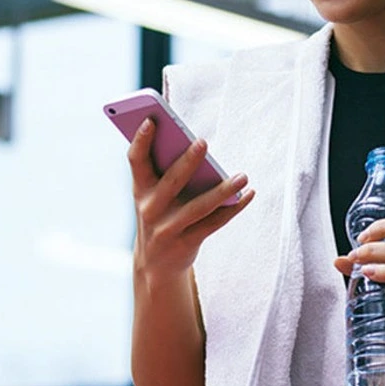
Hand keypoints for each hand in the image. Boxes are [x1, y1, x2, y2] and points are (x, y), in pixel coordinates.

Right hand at [129, 118, 253, 279]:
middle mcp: (150, 209)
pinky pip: (214, 224)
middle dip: (186, 162)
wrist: (155, 264)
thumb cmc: (160, 215)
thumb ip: (167, 172)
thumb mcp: (153, 196)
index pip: (135, 161)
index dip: (141, 141)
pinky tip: (248, 193)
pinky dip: (233, 209)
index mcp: (140, 190)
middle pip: (171, 182)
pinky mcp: (186, 244)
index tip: (151, 120)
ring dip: (223, 190)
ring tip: (243, 176)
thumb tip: (195, 144)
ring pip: (198, 207)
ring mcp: (167, 229)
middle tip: (203, 142)